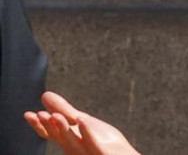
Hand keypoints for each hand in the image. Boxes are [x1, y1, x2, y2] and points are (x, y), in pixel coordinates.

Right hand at [23, 91, 140, 154]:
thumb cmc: (102, 140)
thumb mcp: (81, 121)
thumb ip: (64, 110)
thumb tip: (44, 95)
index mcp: (68, 140)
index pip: (50, 133)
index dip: (39, 125)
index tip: (27, 114)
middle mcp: (74, 147)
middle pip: (58, 137)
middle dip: (48, 126)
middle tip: (38, 114)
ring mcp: (87, 151)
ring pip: (72, 141)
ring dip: (63, 129)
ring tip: (55, 115)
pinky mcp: (102, 153)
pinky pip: (92, 143)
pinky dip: (86, 132)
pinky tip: (82, 120)